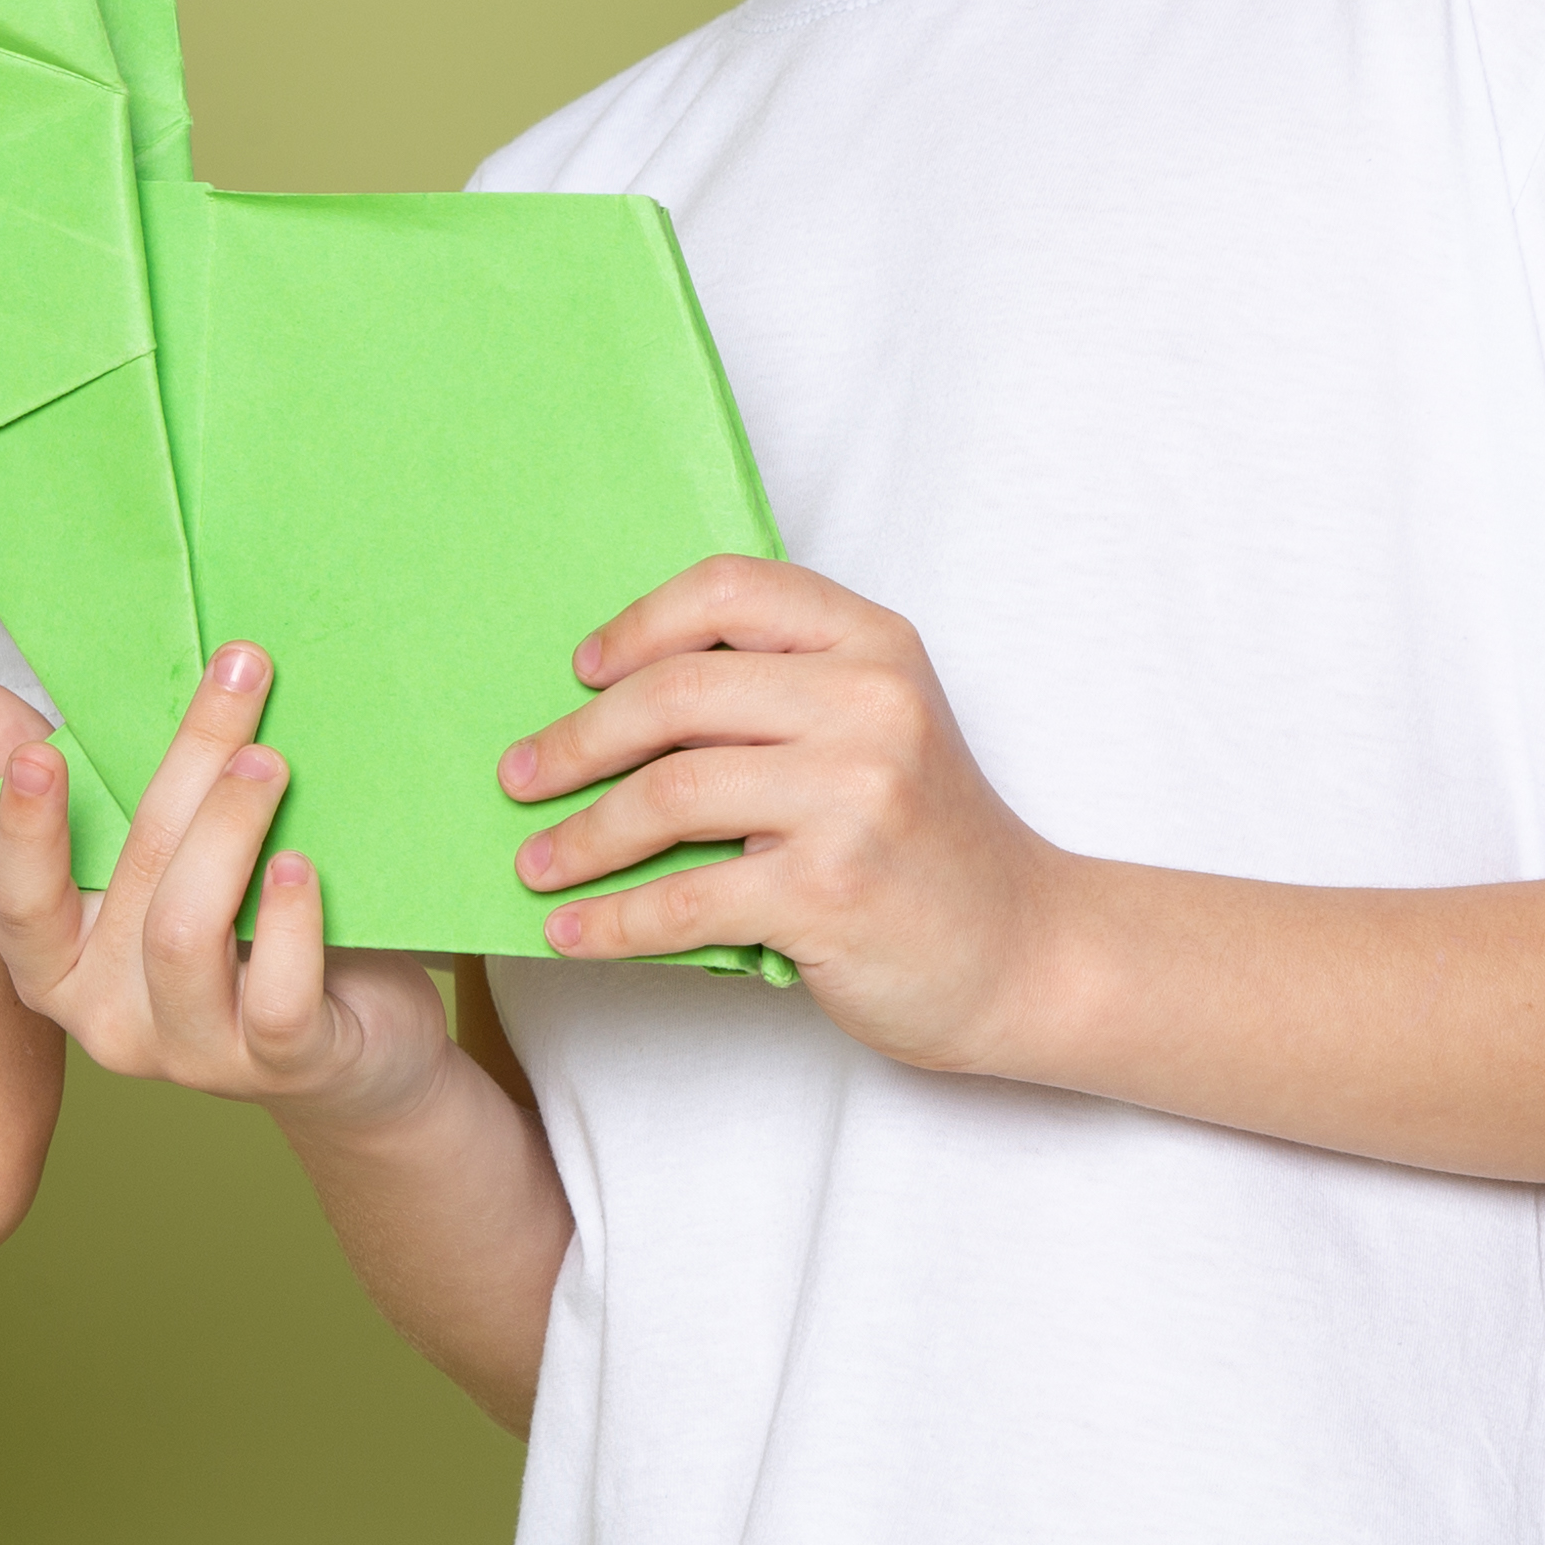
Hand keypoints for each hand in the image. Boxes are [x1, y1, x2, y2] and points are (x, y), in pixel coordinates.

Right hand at [0, 651, 457, 1131]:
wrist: (357, 1037)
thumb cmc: (241, 930)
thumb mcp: (154, 852)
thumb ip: (72, 781)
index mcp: (63, 965)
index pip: (20, 902)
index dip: (24, 831)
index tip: (40, 753)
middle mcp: (111, 1019)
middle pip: (132, 879)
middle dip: (186, 763)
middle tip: (237, 673)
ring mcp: (194, 1051)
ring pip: (185, 933)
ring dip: (228, 829)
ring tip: (270, 762)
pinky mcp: (283, 1063)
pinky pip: (274, 997)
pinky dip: (287, 922)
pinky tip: (301, 865)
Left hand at [505, 555, 1069, 1071]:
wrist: (1025, 952)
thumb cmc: (925, 840)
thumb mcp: (876, 727)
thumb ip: (777, 692)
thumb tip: (607, 701)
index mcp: (873, 644)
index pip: (727, 592)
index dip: (637, 626)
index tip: (581, 673)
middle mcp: (870, 704)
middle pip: (674, 695)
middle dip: (576, 742)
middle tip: (519, 778)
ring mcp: (854, 796)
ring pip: (667, 795)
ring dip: (580, 836)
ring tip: (536, 863)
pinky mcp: (831, 891)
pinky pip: (685, 900)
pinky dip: (613, 922)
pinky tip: (574, 935)